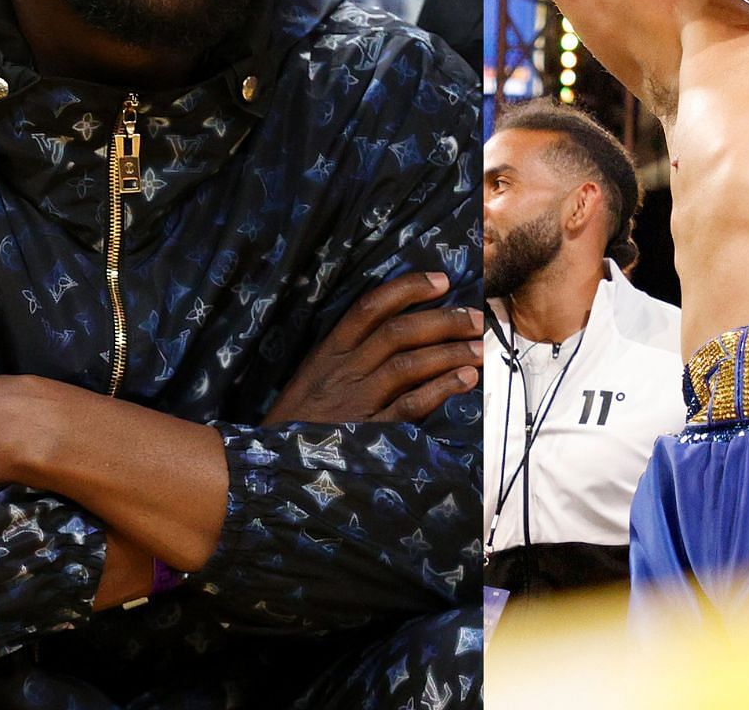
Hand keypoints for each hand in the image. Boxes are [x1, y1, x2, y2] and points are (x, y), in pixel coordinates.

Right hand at [265, 272, 481, 424]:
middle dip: (444, 320)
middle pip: (399, 332)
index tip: (442, 280)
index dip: (408, 288)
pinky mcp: (368, 434)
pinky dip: (441, 389)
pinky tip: (466, 379)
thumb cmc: (297, 422)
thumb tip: (400, 330)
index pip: (370, 307)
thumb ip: (348, 354)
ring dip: (450, 352)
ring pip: (409, 364)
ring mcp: (356, 401)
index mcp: (328, 352)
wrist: (268, 468)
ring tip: (479, 348)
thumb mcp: (313, 378)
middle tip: (475, 318)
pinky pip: (410, 406)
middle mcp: (343, 371)